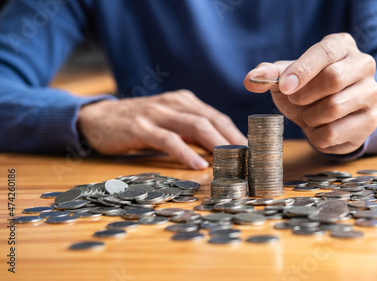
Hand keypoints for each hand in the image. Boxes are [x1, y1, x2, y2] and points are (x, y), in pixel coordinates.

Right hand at [77, 89, 246, 168]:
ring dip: (216, 144)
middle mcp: (174, 103)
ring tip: (232, 160)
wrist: (97, 118)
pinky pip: (168, 140)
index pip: (217, 117)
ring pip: (195, 126)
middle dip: (233, 139)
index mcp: (184, 101)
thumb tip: (221, 151)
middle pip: (212, 120)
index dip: (236, 133)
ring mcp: (157, 114)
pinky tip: (197, 165)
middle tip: (249, 159)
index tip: (253, 151)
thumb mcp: (169, 123)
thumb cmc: (139, 124)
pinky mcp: (140, 127)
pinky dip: (185, 152)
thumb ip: (192, 133)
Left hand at [244, 33, 376, 154]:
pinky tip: (319, 129)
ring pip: (334, 107)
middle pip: (333, 79)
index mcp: (342, 45)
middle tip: (296, 101)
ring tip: (309, 115)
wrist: (332, 115)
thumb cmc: (309, 89)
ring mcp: (371, 93)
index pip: (325, 52)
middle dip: (305, 95)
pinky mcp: (370, 120)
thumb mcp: (287, 78)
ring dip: (310, 116)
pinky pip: (334, 132)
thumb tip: (251, 79)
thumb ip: (269, 76)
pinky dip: (316, 135)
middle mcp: (364, 65)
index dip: (302, 70)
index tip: (284, 87)